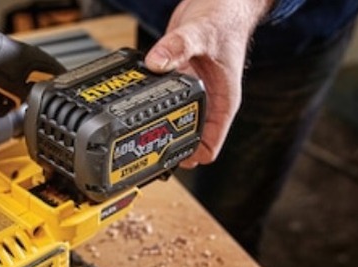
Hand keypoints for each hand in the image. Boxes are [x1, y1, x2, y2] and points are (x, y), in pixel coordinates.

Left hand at [143, 0, 273, 167]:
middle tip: (145, 152)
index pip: (211, 144)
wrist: (218, 1)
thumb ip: (178, 47)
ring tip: (135, 136)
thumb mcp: (202, 33)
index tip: (171, 161)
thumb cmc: (224, 18)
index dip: (192, 158)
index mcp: (223, 101)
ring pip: (173, 121)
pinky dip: (149, 105)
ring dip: (157, 128)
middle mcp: (207, 101)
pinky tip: (133, 107)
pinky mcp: (175, 79)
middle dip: (169, 147)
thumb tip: (157, 62)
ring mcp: (191, 91)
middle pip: (188, 139)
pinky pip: (161, 100)